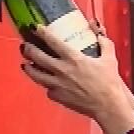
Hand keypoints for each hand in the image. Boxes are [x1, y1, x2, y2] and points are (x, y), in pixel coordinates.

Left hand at [19, 26, 133, 133]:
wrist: (108, 105)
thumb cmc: (109, 83)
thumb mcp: (109, 57)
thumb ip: (103, 41)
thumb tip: (98, 31)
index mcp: (73, 58)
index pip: (52, 41)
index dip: (42, 33)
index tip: (35, 28)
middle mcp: (62, 71)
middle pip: (38, 57)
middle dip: (28, 49)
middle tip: (24, 45)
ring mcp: (58, 85)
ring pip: (36, 75)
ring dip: (29, 68)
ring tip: (25, 64)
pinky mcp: (58, 97)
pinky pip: (47, 89)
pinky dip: (45, 85)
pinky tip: (45, 82)